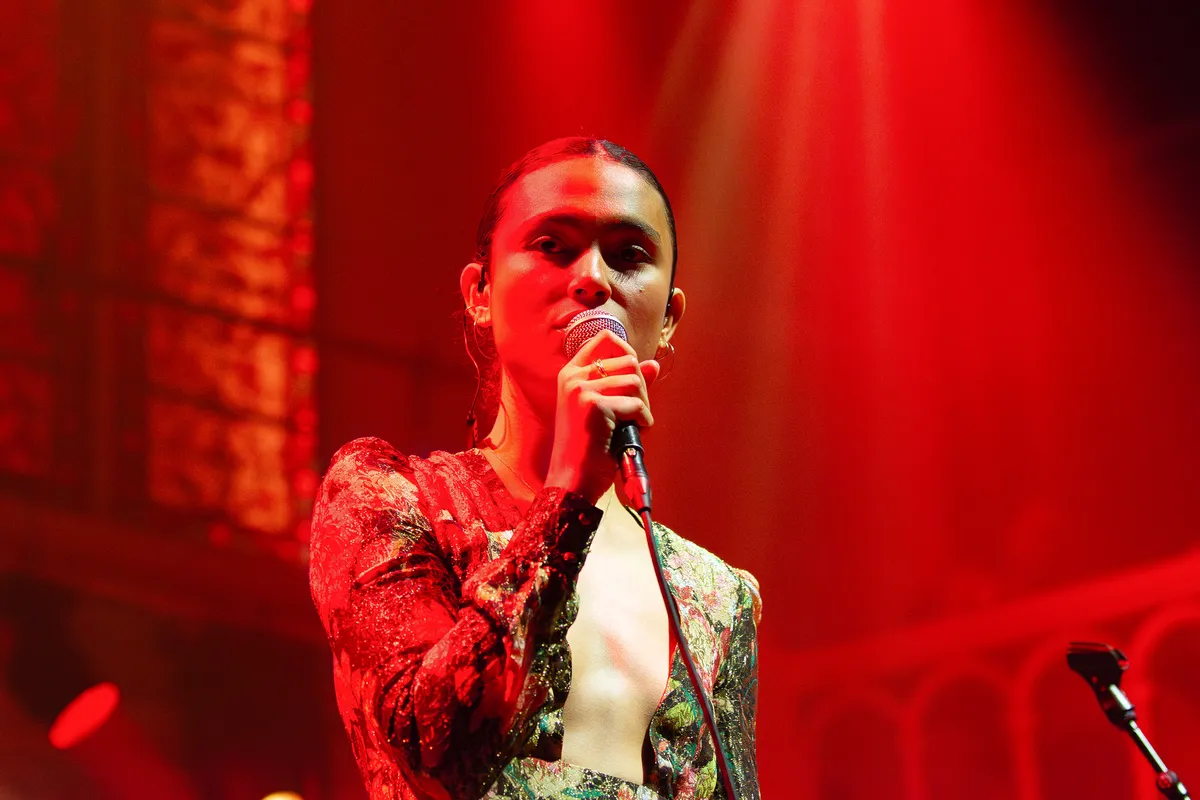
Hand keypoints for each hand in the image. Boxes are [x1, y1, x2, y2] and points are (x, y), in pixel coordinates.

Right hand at [545, 329, 660, 504]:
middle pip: (628, 360)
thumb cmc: (588, 448)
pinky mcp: (594, 405)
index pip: (605, 338)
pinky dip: (643, 420)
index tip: (634, 377)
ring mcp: (581, 389)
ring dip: (643, 405)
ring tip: (634, 424)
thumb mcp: (605, 409)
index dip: (628, 352)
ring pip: (634, 381)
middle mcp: (573, 377)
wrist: (572, 479)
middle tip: (637, 412)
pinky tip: (634, 432)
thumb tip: (653, 363)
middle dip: (642, 386)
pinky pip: (635, 404)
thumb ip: (625, 383)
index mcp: (570, 374)